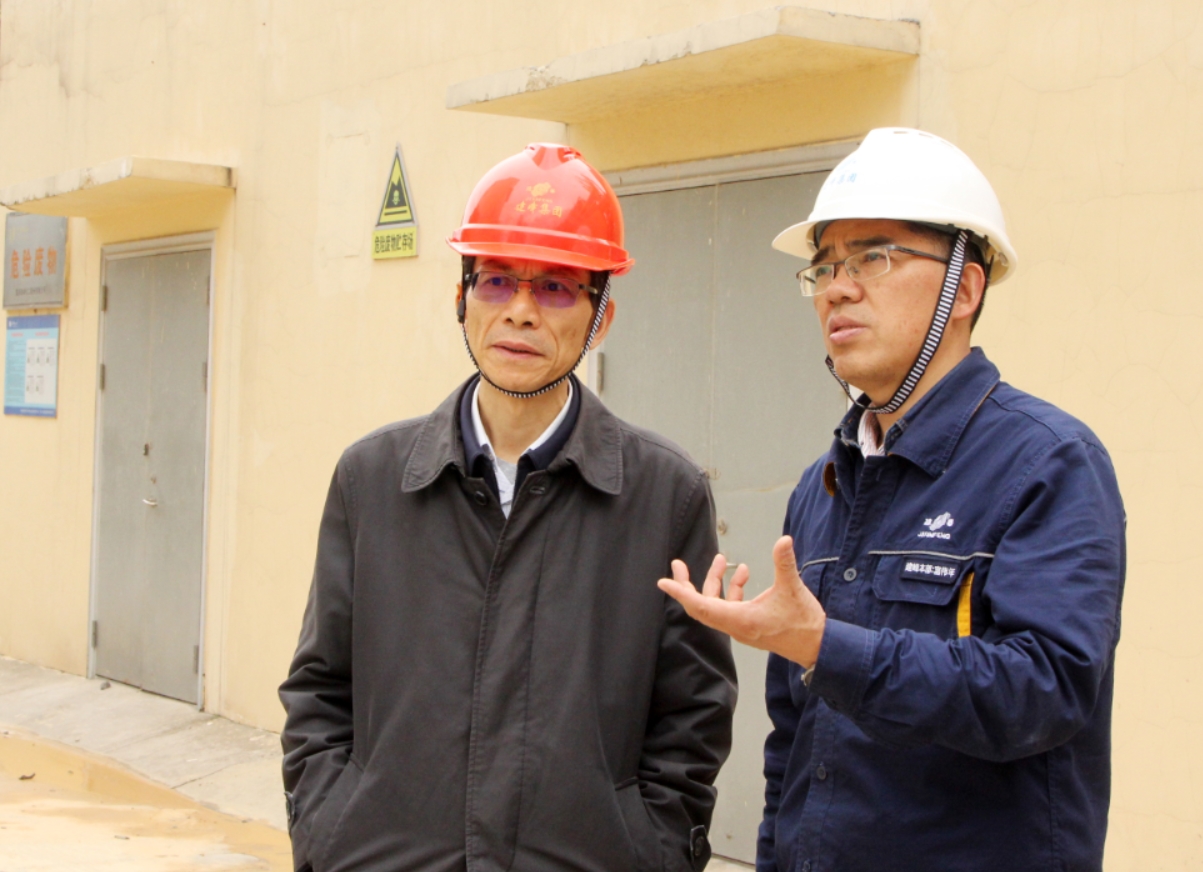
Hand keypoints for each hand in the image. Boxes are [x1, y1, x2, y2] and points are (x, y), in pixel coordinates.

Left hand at [658, 536, 826, 667]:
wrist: (816, 647)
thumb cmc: (803, 623)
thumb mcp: (793, 589)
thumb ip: (785, 563)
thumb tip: (783, 540)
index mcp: (740, 619)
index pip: (701, 606)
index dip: (681, 593)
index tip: (664, 581)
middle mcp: (735, 625)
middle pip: (700, 606)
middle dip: (687, 585)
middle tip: (677, 564)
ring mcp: (741, 626)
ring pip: (716, 604)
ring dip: (715, 582)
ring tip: (722, 560)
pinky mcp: (749, 625)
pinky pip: (730, 606)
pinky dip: (732, 590)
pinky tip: (744, 573)